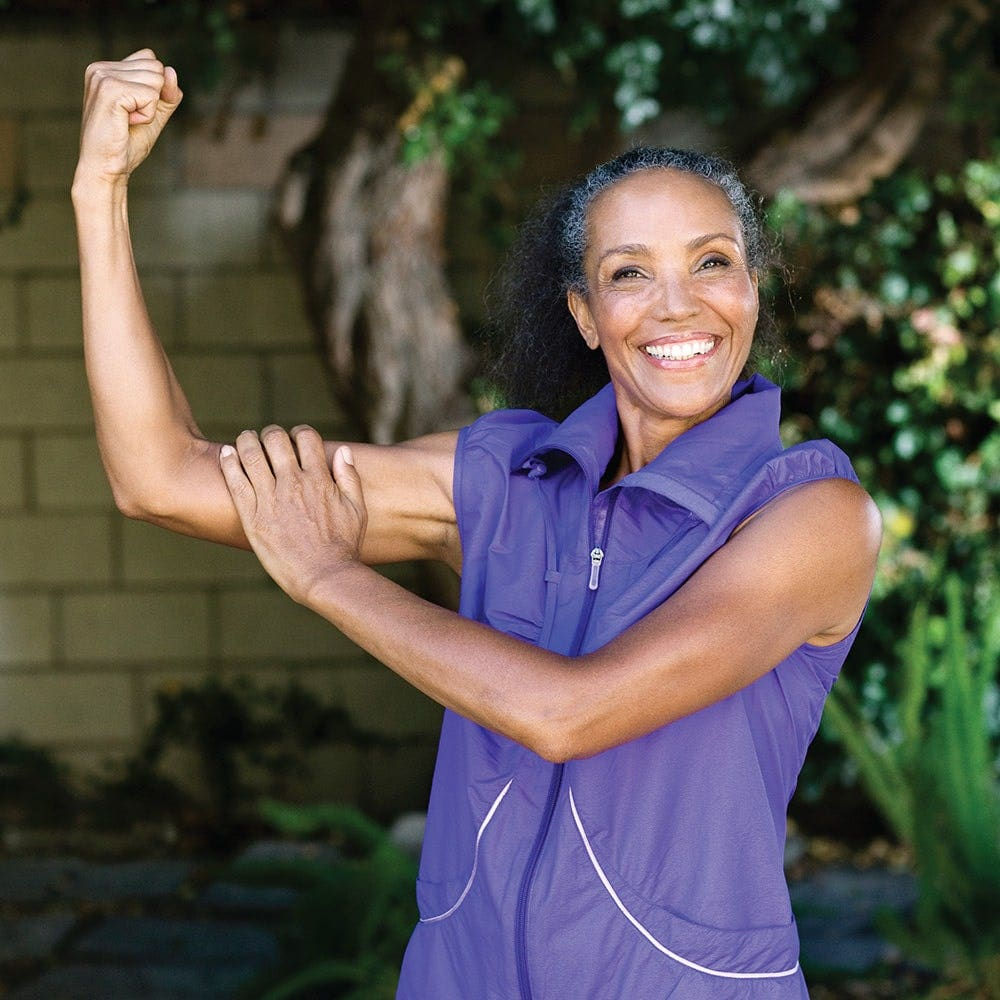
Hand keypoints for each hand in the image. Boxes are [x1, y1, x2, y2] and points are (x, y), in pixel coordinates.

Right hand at [75, 49, 182, 187]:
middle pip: (157, 67)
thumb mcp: (154, 114)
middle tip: (130, 119)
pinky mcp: (110, 89)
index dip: (156, 88)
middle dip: (154, 99)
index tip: (134, 110)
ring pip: (157, 79)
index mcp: (106, 69)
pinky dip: (147, 115)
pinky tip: (127, 123)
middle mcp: (101, 67)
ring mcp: (103, 75)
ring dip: (150, 108)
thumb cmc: (126, 145)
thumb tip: (171, 71)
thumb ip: (166, 93)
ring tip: (128, 121)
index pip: (150, 58)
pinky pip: (152, 95)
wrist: (106, 169)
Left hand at [219, 426, 368, 605]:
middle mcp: (294, 483)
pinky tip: (226, 453)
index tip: (295, 437)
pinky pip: (235, 480)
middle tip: (268, 438)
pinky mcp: (252, 516)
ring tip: (245, 440)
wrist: (323, 576)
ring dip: (246, 440)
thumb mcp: (356, 509)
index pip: (306, 438)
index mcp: (320, 479)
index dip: (300, 432)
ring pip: (251, 454)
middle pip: (275, 440)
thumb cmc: (343, 546)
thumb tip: (342, 451)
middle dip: (271, 433)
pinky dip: (228, 462)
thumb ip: (349, 477)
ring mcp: (270, 498)